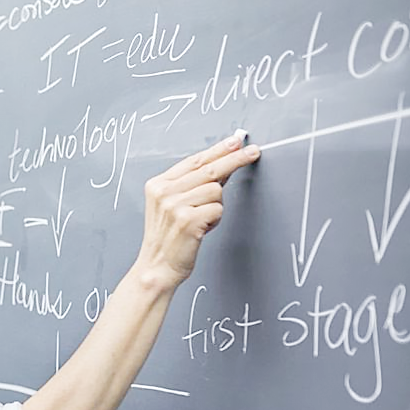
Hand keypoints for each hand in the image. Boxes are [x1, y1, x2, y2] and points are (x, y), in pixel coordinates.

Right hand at [136, 133, 260, 289]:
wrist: (157, 266)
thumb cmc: (168, 238)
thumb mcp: (172, 205)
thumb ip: (192, 184)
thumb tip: (222, 165)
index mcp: (158, 185)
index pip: (194, 161)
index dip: (218, 150)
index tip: (235, 142)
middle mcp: (164, 193)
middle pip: (209, 169)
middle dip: (234, 159)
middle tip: (253, 152)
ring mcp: (175, 206)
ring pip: (216, 191)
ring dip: (216, 206)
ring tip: (203, 219)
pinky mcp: (188, 220)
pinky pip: (217, 209)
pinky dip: (215, 219)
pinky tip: (203, 228)